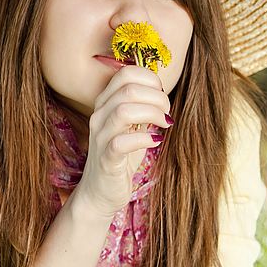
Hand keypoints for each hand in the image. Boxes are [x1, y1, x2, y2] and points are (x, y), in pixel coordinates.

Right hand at [73, 65, 171, 218]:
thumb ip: (142, 107)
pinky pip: (121, 142)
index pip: (126, 74)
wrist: (100, 192)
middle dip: (157, 97)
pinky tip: (155, 141)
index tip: (162, 95)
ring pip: (124, 110)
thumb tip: (161, 91)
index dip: (150, 79)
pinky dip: (144, 139)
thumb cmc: (120, 156)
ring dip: (152, 114)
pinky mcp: (106, 160)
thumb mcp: (133, 126)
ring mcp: (101, 137)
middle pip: (129, 89)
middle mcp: (99, 116)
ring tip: (164, 124)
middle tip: (167, 113)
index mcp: (106, 103)